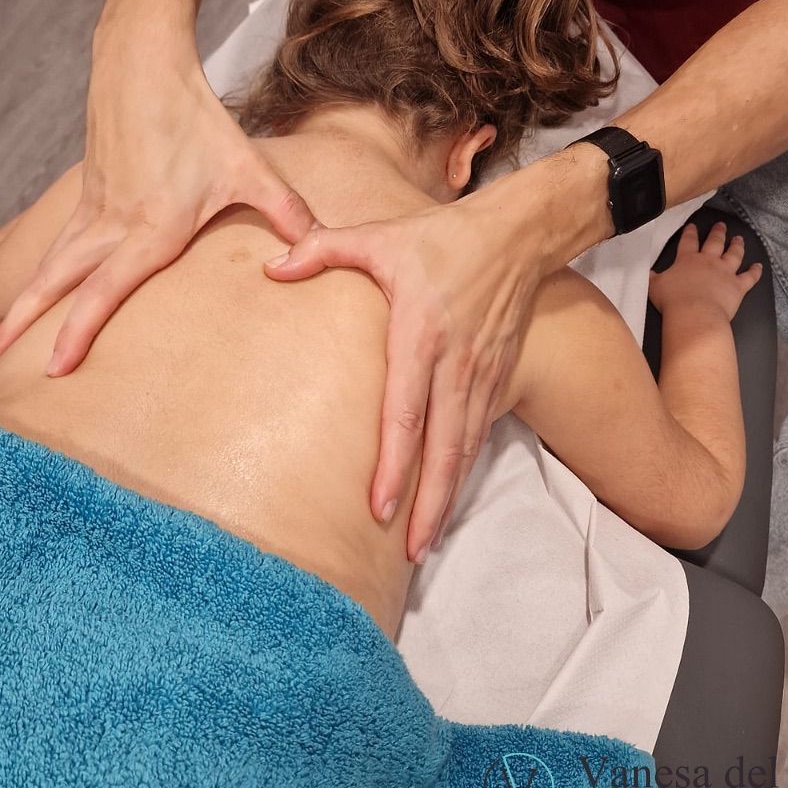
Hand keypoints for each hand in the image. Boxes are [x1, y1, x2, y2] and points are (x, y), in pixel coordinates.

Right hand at [0, 14, 316, 372]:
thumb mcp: (248, 168)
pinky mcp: (87, 194)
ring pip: (49, 264)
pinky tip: (41, 286)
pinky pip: (58, 243)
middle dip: (23, 324)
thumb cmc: (196, 118)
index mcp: (150, 226)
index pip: (105, 290)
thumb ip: (286, 212)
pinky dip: (41, 272)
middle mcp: (111, 223)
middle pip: (56, 283)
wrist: (143, 61)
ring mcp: (93, 207)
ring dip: (22, 302)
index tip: (53, 367)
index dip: (77, 331)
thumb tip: (321, 246)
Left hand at [264, 181, 546, 563]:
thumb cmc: (440, 237)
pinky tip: (449, 496)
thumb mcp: (379, 236)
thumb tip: (271, 265)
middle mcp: (455, 364)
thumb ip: (323, 249)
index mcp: (421, 335)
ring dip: (447, 498)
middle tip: (409, 552)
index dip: (393, 465)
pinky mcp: (499, 376)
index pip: (406, 413)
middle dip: (427, 505)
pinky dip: (464, 470)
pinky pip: (479, 433)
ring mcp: (482, 374)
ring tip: (426, 541)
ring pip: (465, 450)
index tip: (377, 507)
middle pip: (442, 448)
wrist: (516, 235)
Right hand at [649, 221, 762, 321]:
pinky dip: (755, 271)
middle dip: (718, 233)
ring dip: (737, 246)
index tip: (692, 226)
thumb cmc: (672, 300)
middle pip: (715, 242)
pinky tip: (758, 266)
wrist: (694, 313)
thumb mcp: (654, 286)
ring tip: (739, 239)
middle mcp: (708, 261)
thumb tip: (649, 272)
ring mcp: (725, 272)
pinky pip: (749, 277)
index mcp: (687, 259)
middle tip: (721, 225)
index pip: (688, 241)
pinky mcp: (738, 286)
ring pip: (734, 254)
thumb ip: (654, 277)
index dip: (690, 232)